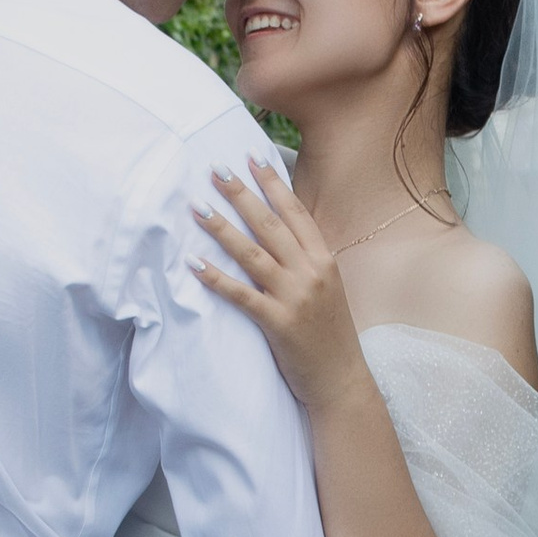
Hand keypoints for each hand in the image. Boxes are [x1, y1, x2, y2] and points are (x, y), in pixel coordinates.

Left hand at [191, 158, 365, 410]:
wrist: (342, 379)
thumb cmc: (331, 334)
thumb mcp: (328, 288)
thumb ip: (307, 260)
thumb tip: (280, 233)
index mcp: (324, 260)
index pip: (295, 212)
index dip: (272, 183)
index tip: (252, 157)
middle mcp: (311, 272)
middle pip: (270, 224)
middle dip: (241, 194)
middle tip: (215, 169)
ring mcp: (295, 297)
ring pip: (253, 253)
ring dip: (222, 228)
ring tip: (197, 207)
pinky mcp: (278, 323)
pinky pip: (242, 295)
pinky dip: (217, 278)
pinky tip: (195, 263)